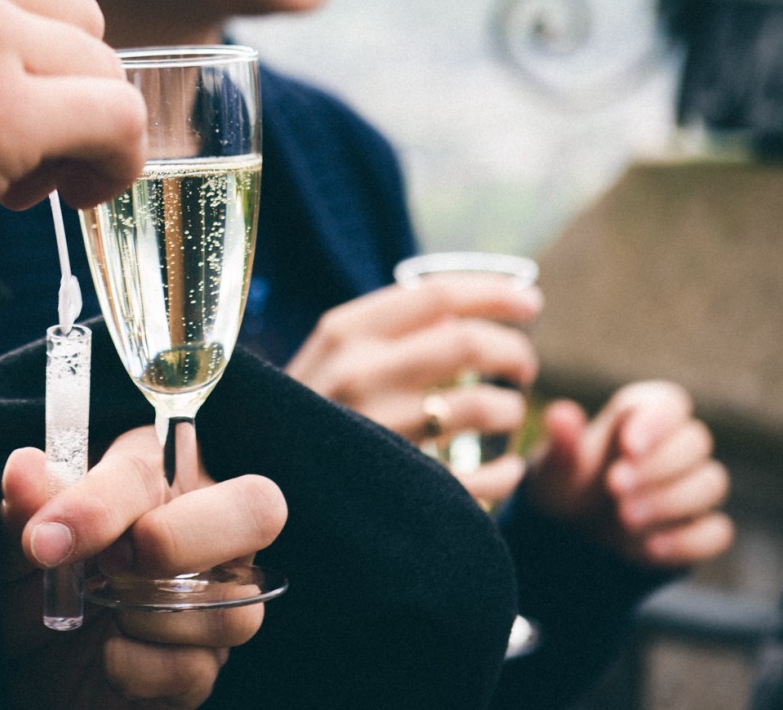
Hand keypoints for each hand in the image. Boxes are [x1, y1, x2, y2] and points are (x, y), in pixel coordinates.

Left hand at [0, 426, 285, 708]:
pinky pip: (199, 666)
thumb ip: (30, 503)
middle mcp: (201, 531)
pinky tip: (106, 657)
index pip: (158, 465)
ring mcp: (213, 601)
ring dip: (148, 613)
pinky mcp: (203, 666)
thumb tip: (25, 466)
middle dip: (182, 537)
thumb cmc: (30, 582)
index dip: (102, 501)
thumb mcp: (19, 541)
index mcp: (157, 476)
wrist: (22, 669)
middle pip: (259, 508)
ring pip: (235, 603)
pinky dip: (139, 666)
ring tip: (101, 612)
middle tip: (115, 564)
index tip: (45, 539)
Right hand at [282, 280, 540, 503]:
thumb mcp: (328, 357)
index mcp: (344, 332)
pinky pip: (478, 478)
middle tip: (523, 365)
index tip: (529, 301)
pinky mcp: (393, 488)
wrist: (253, 479)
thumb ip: (385, 330)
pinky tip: (509, 469)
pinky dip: (507, 474)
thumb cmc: (306, 412)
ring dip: (511, 409)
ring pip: (480, 406)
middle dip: (513, 351)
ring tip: (509, 412)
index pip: (437, 295)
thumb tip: (462, 310)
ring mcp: (376, 431)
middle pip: (468, 343)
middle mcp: (359, 373)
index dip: (495, 294)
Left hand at [525, 381, 732, 568]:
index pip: (671, 402)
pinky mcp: (699, 529)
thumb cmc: (568, 485)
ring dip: (671, 501)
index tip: (628, 447)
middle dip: (657, 466)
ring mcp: (691, 489)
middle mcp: (673, 448)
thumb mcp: (557, 468)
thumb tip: (561, 414)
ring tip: (624, 517)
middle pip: (696, 441)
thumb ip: (563, 443)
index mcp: (639, 418)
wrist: (573, 534)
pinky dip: (689, 541)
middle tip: (614, 487)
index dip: (657, 421)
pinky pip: (717, 531)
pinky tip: (651, 548)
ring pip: (711, 482)